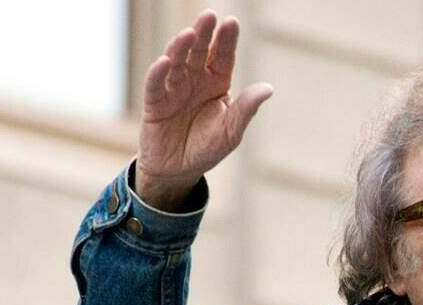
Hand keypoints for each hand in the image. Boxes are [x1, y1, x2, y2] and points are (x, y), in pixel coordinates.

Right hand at [135, 9, 273, 209]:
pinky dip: (158, 73)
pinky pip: (155, 85)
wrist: (179, 171)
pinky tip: (165, 62)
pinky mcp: (154, 103)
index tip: (231, 22)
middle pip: (199, 52)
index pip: (223, 57)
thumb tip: (268, 89)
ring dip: (181, 47)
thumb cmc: (207, 148)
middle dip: (204, 33)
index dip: (226, 40)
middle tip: (209, 15)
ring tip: (189, 34)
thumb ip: (246, 109)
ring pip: (176, 62)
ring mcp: (173, 89)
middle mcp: (194, 80)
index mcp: (216, 83)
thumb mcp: (231, 132)